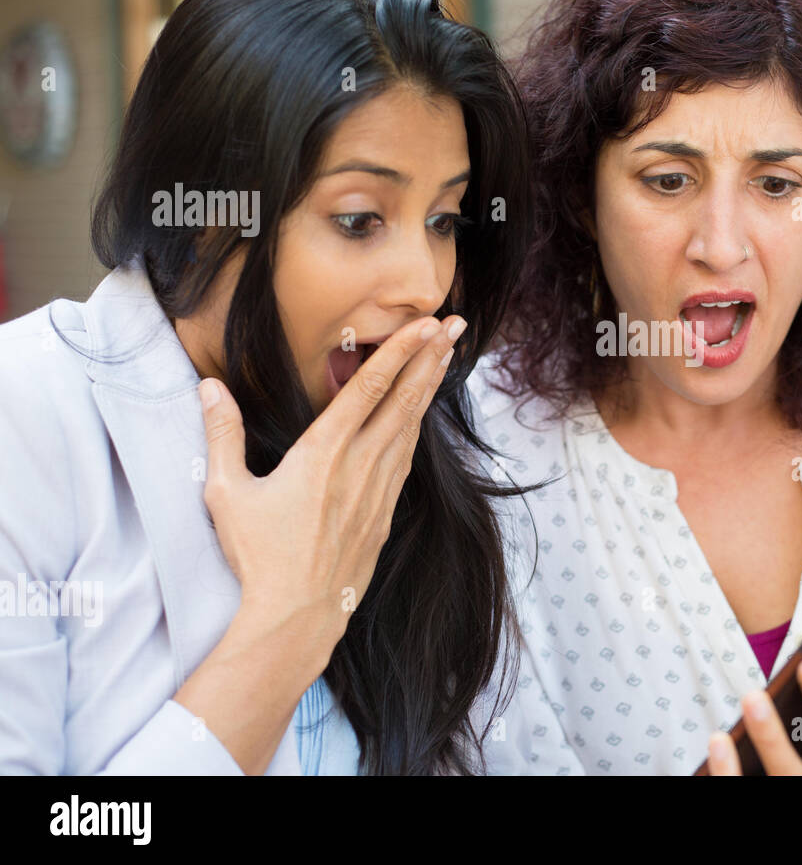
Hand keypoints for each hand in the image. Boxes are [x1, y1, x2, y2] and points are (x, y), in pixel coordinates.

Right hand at [197, 313, 464, 656]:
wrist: (297, 616)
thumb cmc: (258, 556)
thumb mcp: (227, 492)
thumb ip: (222, 433)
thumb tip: (208, 386)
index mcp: (325, 451)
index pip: (369, 386)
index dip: (401, 349)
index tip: (426, 322)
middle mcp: (361, 464)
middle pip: (405, 399)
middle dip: (432, 357)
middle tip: (457, 324)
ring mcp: (379, 490)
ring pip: (412, 426)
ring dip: (429, 387)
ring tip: (446, 357)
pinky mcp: (385, 513)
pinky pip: (406, 459)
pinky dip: (417, 428)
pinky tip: (420, 417)